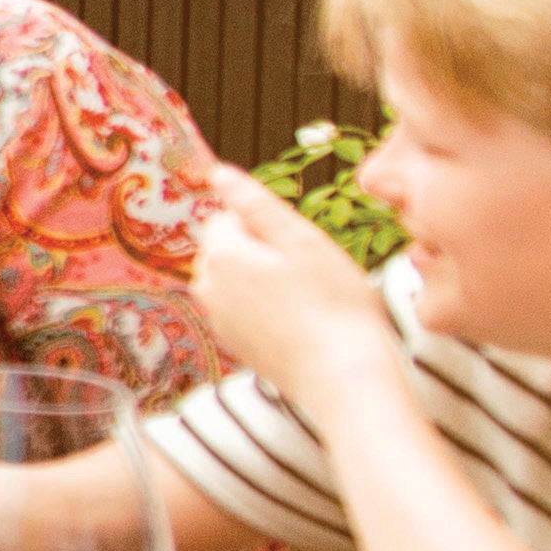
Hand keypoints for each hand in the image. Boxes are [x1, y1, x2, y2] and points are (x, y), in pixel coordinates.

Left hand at [192, 171, 409, 399]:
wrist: (343, 377)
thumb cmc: (333, 303)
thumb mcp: (301, 238)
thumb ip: (254, 203)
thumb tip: (218, 173)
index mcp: (220, 255)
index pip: (227, 217)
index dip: (267, 225)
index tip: (300, 246)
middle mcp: (207, 288)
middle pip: (229, 248)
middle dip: (264, 251)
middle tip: (309, 273)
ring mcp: (219, 320)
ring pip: (238, 280)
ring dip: (267, 280)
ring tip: (309, 298)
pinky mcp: (236, 346)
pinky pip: (247, 310)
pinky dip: (269, 309)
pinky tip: (303, 322)